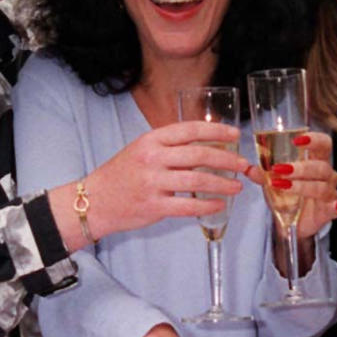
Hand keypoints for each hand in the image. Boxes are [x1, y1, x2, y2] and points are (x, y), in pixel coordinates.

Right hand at [83, 121, 248, 238]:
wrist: (94, 201)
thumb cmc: (121, 175)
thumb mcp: (141, 150)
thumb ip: (169, 147)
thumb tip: (205, 145)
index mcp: (151, 140)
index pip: (190, 130)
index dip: (216, 131)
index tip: (234, 135)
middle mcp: (152, 159)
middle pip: (199, 155)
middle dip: (227, 159)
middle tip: (243, 164)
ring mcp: (153, 183)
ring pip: (197, 180)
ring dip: (222, 183)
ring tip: (236, 186)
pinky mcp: (154, 206)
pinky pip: (188, 205)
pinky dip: (207, 205)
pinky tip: (219, 204)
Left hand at [263, 131, 336, 238]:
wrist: (290, 224)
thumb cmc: (287, 198)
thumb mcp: (272, 184)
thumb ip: (263, 175)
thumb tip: (249, 168)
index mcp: (316, 162)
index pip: (324, 145)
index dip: (315, 140)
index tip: (297, 140)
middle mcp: (327, 175)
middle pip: (321, 166)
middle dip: (301, 167)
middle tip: (280, 169)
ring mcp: (330, 193)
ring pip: (322, 186)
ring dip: (302, 186)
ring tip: (282, 186)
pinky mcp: (331, 211)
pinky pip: (336, 208)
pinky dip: (333, 207)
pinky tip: (329, 206)